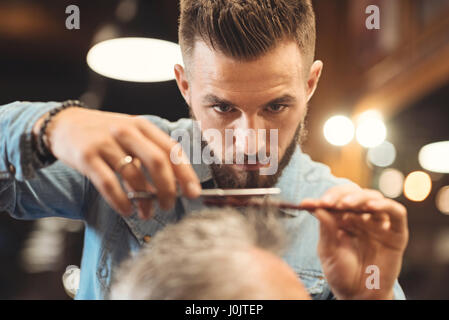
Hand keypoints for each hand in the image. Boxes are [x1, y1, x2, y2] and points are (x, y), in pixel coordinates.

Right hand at [33, 107, 200, 218]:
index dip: (185, 173)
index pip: (171, 149)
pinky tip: (127, 211)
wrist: (64, 124)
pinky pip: (108, 183)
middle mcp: (126, 131)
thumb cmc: (103, 134)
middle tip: (169, 206)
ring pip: (134, 175)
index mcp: (142, 126)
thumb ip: (149, 156)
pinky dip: (120, 201)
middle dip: (168, 188)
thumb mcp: (130, 136)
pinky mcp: (86, 156)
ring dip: (144, 200)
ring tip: (147, 213)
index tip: (194, 193)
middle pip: (157, 162)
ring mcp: (105, 142)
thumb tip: (170, 188)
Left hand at [300, 184, 408, 299]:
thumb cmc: (342, 274)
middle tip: (328, 202)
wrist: (359, 295)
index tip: (306, 204)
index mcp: (342, 220)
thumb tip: (317, 208)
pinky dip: (385, 205)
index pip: (335, 200)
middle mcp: (361, 218)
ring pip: (373, 198)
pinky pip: (396, 213)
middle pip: (354, 195)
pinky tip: (372, 206)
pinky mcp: (396, 233)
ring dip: (359, 198)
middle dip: (339, 195)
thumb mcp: (328, 251)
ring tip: (346, 205)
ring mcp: (378, 224)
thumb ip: (326, 229)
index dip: (323, 199)